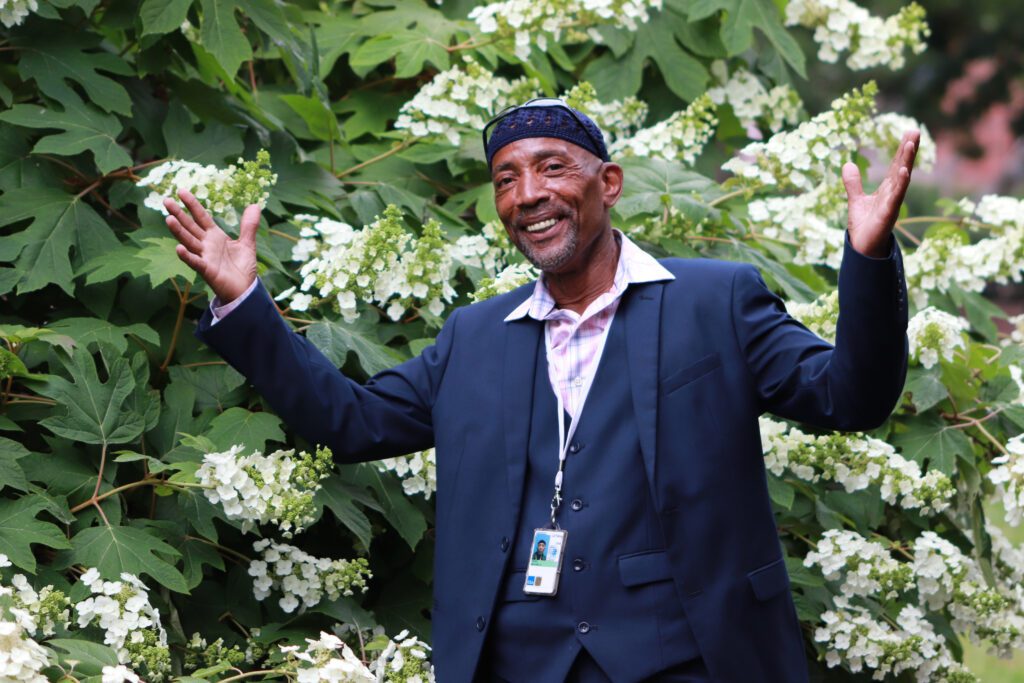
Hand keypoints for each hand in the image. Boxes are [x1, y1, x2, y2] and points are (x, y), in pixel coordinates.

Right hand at [164, 189, 259, 302]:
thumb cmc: (242, 267)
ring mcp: (205, 257)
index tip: (181, 191)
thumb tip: (255, 205)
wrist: (245, 289)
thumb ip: (249, 226)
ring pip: (189, 241)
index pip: (201, 217)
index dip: (192, 204)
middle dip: (179, 214)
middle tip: (166, 200)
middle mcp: (206, 245)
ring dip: (179, 231)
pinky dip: (187, 256)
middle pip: (190, 226)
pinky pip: (195, 262)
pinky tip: (178, 248)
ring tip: (168, 219)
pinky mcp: (207, 270)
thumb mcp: (248, 244)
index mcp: (214, 236)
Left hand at [842, 130, 919, 257]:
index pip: (896, 165)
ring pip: (901, 179)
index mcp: (887, 189)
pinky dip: (900, 184)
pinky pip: (896, 197)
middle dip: (908, 150)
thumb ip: (853, 183)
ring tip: (910, 144)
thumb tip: (847, 164)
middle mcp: (893, 193)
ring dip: (906, 162)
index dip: (902, 149)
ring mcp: (892, 202)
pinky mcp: (888, 213)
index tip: (910, 132)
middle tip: (915, 130)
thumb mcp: (856, 200)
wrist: (862, 247)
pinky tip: (903, 171)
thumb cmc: (864, 225)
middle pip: (902, 167)